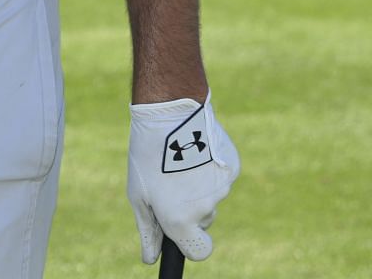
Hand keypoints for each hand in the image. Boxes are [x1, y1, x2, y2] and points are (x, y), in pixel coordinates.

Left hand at [127, 93, 237, 263]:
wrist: (172, 112)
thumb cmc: (148, 154)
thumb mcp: (138, 194)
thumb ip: (148, 231)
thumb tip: (150, 258)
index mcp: (181, 220)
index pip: (198, 252)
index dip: (190, 243)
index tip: (182, 231)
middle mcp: (206, 209)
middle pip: (204, 220)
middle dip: (190, 208)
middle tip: (171, 180)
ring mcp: (222, 189)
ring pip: (212, 197)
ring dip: (199, 186)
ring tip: (180, 160)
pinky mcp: (232, 168)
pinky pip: (221, 178)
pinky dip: (210, 169)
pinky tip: (196, 149)